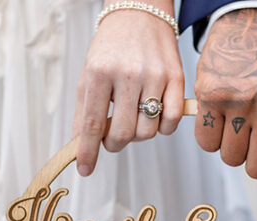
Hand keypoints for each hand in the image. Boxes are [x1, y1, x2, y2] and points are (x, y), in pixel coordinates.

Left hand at [72, 2, 183, 175]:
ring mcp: (155, 76)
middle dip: (115, 144)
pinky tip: (154, 116)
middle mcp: (128, 74)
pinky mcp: (177, 78)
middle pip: (123, 134)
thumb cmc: (111, 48)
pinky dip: (163, 128)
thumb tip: (80, 147)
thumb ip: (84, 112)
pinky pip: (172, 121)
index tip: (85, 170)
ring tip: (133, 118)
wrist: (140, 15)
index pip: (92, 124)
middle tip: (113, 137)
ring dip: (138, 135)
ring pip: (148, 131)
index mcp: (100, 72)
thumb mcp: (89, 75)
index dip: (88, 152)